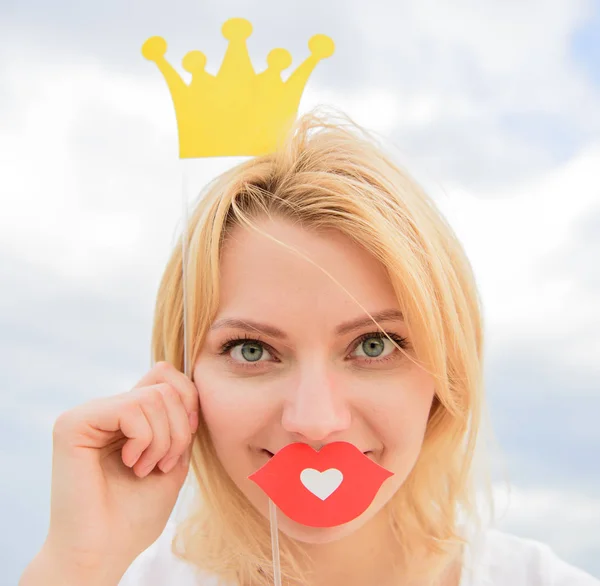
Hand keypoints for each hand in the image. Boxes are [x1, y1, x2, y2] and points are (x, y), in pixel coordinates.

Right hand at [42, 361, 199, 577]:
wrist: (104, 552)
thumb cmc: (137, 513)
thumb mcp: (173, 457)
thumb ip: (177, 417)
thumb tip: (173, 372)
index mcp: (129, 417)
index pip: (164, 375)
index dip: (189, 400)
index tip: (187, 437)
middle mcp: (106, 410)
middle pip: (165, 386)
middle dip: (180, 429)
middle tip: (164, 465)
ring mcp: (88, 414)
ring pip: (153, 397)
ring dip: (163, 440)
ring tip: (146, 469)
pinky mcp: (73, 423)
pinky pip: (131, 408)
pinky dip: (144, 440)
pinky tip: (130, 465)